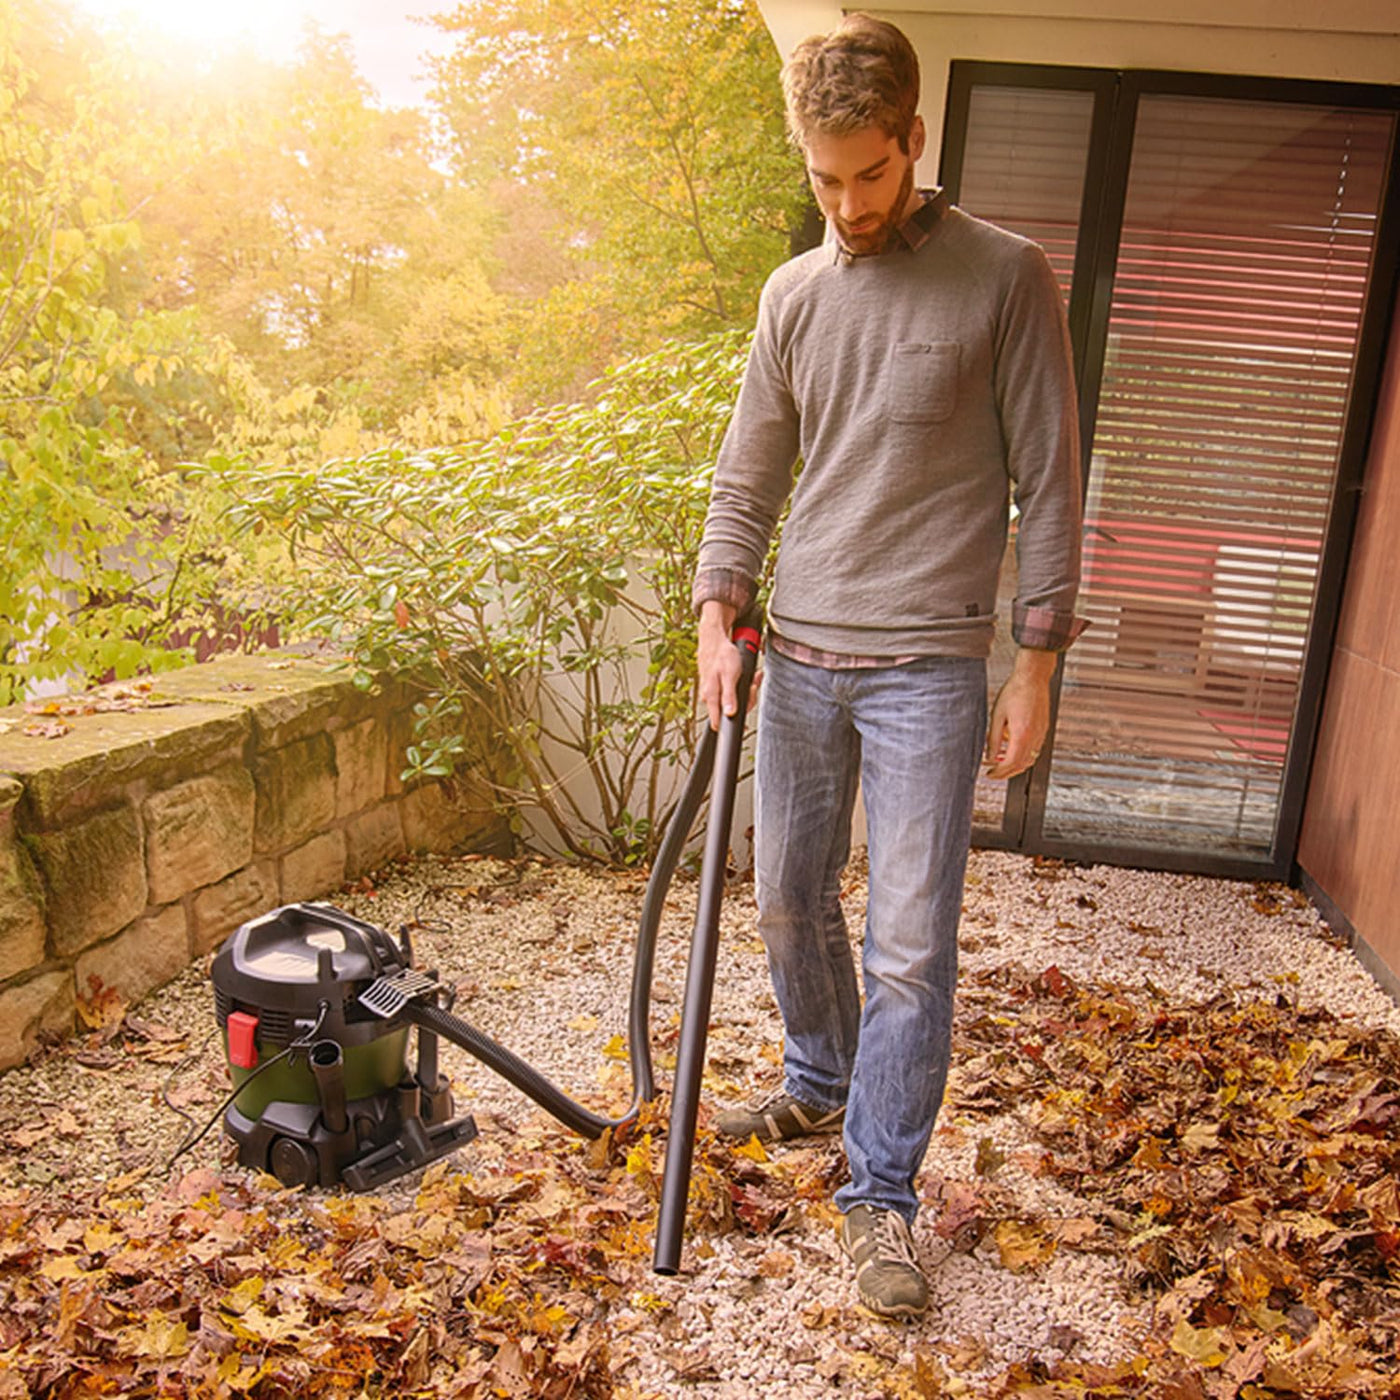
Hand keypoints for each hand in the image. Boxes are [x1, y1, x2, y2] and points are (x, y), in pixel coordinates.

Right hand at [697, 600, 741, 730]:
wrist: (714, 638)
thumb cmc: (722, 654)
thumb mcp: (729, 674)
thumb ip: (729, 696)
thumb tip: (729, 714)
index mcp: (711, 696)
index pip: (719, 722)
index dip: (734, 723)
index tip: (745, 716)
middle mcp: (710, 696)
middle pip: (731, 712)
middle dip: (746, 700)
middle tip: (753, 685)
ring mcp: (713, 691)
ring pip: (733, 701)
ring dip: (746, 691)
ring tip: (752, 678)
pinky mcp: (717, 686)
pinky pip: (732, 692)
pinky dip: (742, 685)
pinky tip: (748, 677)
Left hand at [984, 648, 1056, 778]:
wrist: (1033, 678)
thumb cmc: (1015, 691)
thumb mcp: (997, 716)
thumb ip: (993, 738)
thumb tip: (989, 755)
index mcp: (1022, 735)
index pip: (1010, 763)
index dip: (999, 772)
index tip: (990, 774)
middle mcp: (1035, 737)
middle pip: (1022, 765)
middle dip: (1007, 772)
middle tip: (994, 773)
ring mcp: (1041, 734)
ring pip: (1030, 759)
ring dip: (1016, 764)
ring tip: (1000, 761)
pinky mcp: (1044, 729)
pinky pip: (1034, 749)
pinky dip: (1023, 755)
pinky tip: (1012, 749)